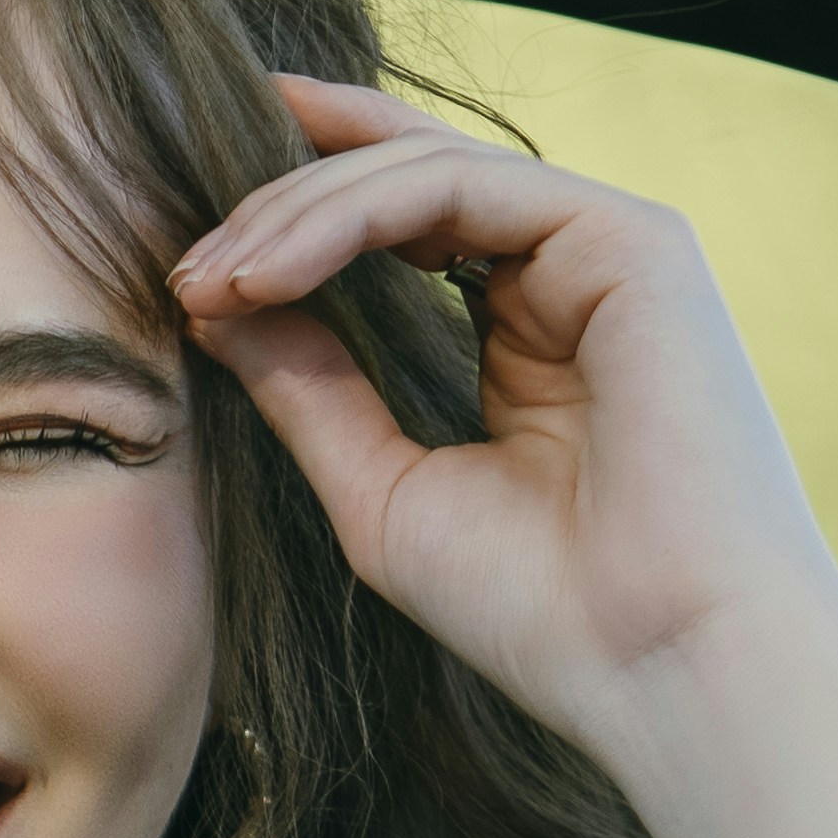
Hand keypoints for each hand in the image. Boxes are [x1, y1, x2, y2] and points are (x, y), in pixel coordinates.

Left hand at [171, 79, 837, 760]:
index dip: (297, 215)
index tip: (189, 255)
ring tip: (209, 280)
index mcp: (530, 336)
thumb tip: (213, 302)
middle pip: (404, 183)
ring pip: (422, 171)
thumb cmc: (537, 610)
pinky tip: (269, 274)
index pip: (404, 230)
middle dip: (276, 212)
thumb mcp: (381, 491)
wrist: (657, 666)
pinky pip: (461, 184)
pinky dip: (350, 215)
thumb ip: (307, 390)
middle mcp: (573, 277)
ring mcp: (610, 249)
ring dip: (296, 214)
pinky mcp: (634, 240)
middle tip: (180, 271)